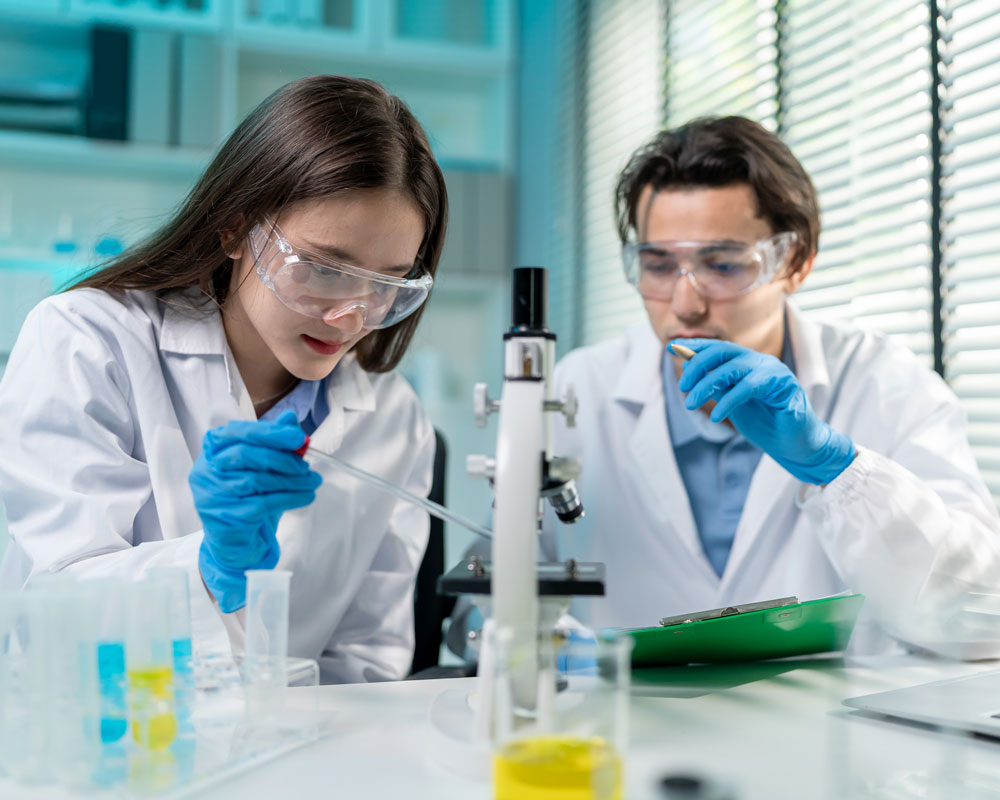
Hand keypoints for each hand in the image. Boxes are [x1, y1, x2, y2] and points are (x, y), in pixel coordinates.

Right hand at [189, 410, 320, 611]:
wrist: (236, 542)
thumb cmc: (248, 497)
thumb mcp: (262, 466)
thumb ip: (272, 441)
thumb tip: (291, 419)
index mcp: (212, 449)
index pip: (238, 432)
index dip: (270, 432)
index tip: (298, 437)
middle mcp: (206, 470)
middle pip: (245, 454)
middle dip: (282, 458)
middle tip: (307, 466)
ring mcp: (211, 495)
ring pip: (256, 480)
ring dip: (291, 480)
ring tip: (312, 482)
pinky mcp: (225, 518)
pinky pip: (262, 504)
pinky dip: (289, 498)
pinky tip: (306, 496)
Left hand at [672, 338, 855, 484]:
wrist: (794, 444)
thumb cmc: (765, 422)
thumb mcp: (731, 401)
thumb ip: (715, 385)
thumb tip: (688, 370)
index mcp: (748, 363)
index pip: (718, 347)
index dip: (695, 346)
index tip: (672, 348)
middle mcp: (761, 362)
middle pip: (723, 351)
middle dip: (698, 365)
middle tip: (683, 387)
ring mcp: (774, 371)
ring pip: (733, 368)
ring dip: (706, 385)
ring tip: (691, 404)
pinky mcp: (784, 385)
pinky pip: (749, 387)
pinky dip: (728, 401)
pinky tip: (717, 416)